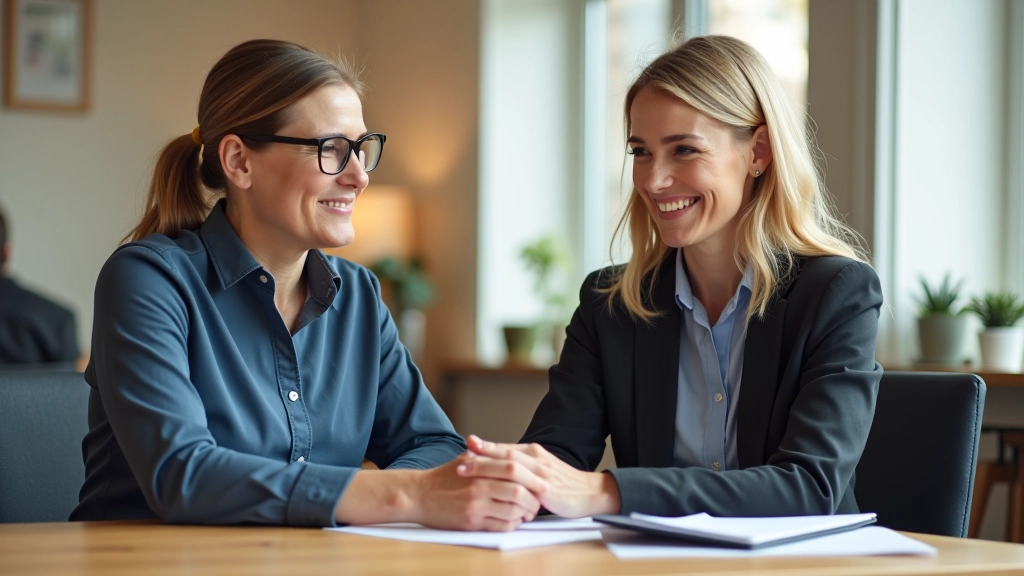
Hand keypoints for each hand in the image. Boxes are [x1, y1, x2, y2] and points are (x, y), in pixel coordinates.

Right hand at [410, 452, 546, 531]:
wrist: (419, 495)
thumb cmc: (444, 477)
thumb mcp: (465, 460)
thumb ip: (488, 454)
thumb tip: (513, 452)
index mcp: (480, 469)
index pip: (513, 470)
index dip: (533, 476)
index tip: (545, 479)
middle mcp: (478, 487)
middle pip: (517, 492)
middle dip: (534, 498)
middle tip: (540, 500)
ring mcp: (475, 506)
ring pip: (512, 511)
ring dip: (525, 513)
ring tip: (529, 511)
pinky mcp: (471, 523)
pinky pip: (501, 526)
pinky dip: (513, 524)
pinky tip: (514, 520)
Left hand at [458, 435, 620, 517]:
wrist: (590, 492)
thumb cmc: (563, 483)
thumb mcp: (541, 470)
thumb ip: (523, 468)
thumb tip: (500, 467)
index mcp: (534, 453)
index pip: (506, 447)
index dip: (486, 446)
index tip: (468, 443)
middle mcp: (536, 459)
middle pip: (504, 454)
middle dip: (480, 456)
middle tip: (460, 459)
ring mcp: (541, 473)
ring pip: (509, 466)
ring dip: (485, 468)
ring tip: (466, 471)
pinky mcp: (546, 489)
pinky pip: (521, 486)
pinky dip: (503, 486)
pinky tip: (491, 490)